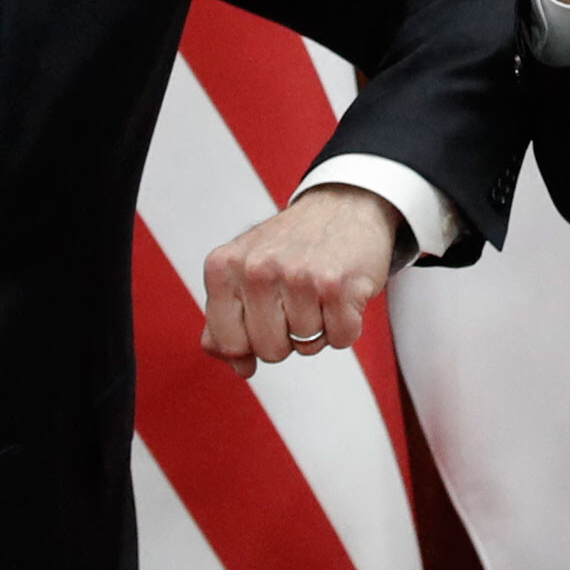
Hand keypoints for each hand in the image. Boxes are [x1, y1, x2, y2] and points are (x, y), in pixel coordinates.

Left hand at [199, 183, 398, 380]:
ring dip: (318, 327)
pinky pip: (340, 338)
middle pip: (269, 351)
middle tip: (296, 301)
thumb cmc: (294, 242)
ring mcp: (296, 276)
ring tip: (318, 292)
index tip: (264, 317)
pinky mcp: (335, 285)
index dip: (251, 342)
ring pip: (306, 347)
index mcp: (223, 267)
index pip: (227, 343)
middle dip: (288, 337)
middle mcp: (256, 269)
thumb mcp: (245, 269)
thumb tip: (238, 365)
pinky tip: (339, 294)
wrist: (345, 204)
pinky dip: (346, 324)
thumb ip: (227, 318)